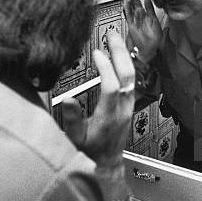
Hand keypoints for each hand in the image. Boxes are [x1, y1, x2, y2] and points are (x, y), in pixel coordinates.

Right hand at [61, 32, 134, 167]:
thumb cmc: (89, 153)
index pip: (112, 87)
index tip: (97, 53)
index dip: (105, 68)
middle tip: (112, 36)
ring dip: (125, 57)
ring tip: (116, 40)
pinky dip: (126, 65)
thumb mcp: (75, 139)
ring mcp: (128, 107)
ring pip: (132, 77)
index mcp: (108, 117)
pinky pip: (132, 81)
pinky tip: (120, 56)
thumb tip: (69, 100)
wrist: (105, 165)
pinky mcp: (129, 106)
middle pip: (128, 76)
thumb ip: (72, 120)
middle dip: (120, 53)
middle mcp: (122, 110)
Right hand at [123, 0, 161, 64]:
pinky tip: (128, 0)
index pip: (138, 0)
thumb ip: (150, 8)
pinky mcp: (132, 26)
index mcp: (143, 14)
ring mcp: (134, 21)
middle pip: (132, 1)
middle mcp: (137, 17)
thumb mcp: (154, 19)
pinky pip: (129, 15)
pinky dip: (128, 7)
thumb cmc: (154, 38)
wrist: (152, 50)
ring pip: (130, 7)